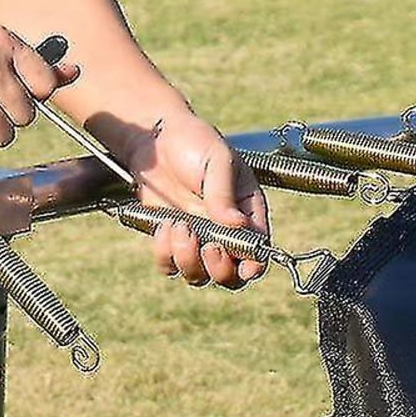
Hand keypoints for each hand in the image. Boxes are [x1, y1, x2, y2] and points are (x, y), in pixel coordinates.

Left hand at [124, 112, 268, 289]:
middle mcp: (226, 233)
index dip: (253, 265)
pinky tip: (164, 225)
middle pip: (230, 276)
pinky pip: (169, 265)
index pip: (259, 252)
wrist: (156, 139)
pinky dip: (165, 254)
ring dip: (188, 260)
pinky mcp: (171, 241)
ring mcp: (198, 239)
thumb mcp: (217, 160)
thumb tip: (235, 227)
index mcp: (248, 214)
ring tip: (178, 225)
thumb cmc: (195, 143)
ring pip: (198, 275)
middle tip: (207, 245)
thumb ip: (223, 194)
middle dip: (219, 269)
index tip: (238, 261)